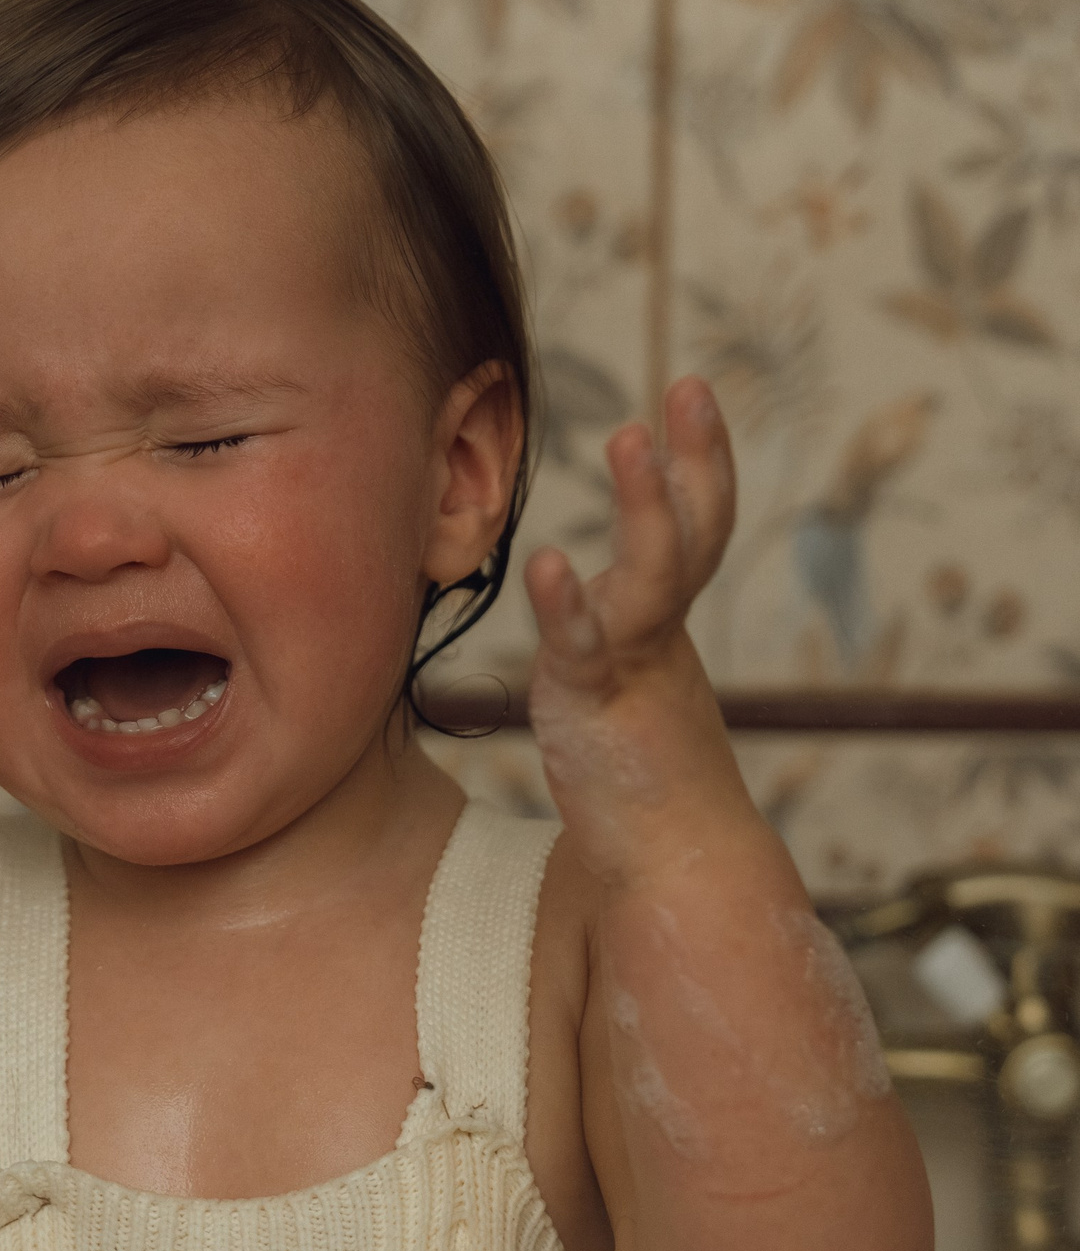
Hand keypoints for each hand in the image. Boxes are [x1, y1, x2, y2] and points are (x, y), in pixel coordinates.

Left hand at [523, 378, 744, 884]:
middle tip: (688, 384)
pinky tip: (549, 563)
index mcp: (669, 626)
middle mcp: (661, 636)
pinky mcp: (598, 710)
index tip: (690, 392)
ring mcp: (634, 669)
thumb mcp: (629, 687)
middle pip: (696, 532)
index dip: (700, 461)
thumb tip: (587, 599)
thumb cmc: (644, 784)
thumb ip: (611, 637)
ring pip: (652, 578)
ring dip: (644, 507)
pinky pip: (586, 648)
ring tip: (627, 437)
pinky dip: (569, 606)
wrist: (672, 866)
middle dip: (697, 458)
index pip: (698, 527)